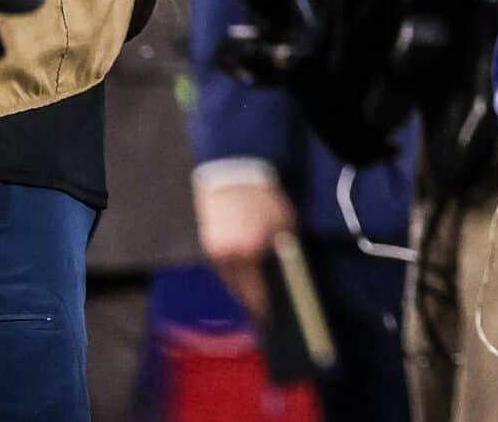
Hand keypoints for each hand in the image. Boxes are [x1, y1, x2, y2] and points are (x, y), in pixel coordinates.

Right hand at [193, 174, 294, 321]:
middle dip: (251, 302)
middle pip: (239, 292)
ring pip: (228, 282)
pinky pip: (222, 270)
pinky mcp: (208, 246)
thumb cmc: (265, 200)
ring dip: (241, 290)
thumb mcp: (284, 225)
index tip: (270, 318)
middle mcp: (229, 258)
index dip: (263, 307)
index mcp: (249, 253)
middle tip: (263, 310)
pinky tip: (244, 277)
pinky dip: (233, 276)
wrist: (233, 179)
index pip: (256, 292)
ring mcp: (215, 253)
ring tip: (254, 297)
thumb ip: (285, 252)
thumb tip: (288, 274)